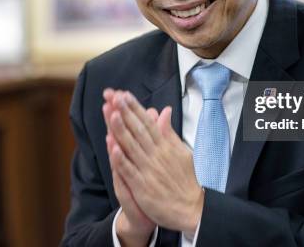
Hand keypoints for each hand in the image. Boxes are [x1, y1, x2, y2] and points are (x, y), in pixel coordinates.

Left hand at [105, 90, 203, 235]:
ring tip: (111, 113)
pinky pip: (129, 170)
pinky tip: (112, 146)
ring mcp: (148, 170)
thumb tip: (165, 112)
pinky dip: (120, 158)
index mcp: (165, 146)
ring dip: (121, 129)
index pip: (148, 123)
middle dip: (126, 112)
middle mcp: (156, 155)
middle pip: (138, 130)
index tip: (125, 95)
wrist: (191, 209)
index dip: (135, 108)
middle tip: (114, 96)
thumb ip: (170, 132)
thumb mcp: (182, 151)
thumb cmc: (186, 180)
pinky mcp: (142, 186)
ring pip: (131, 146)